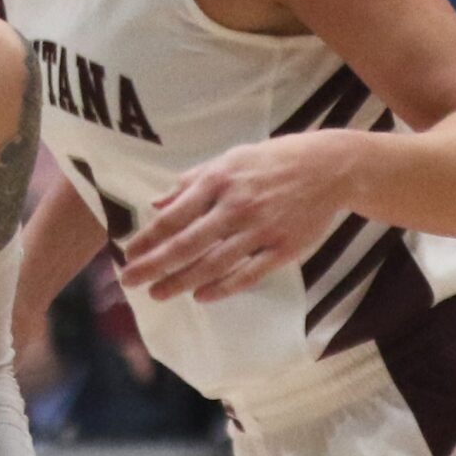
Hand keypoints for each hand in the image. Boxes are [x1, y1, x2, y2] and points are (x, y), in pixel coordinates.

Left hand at [119, 134, 359, 302]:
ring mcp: (261, 230)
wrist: (329, 168)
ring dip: (182, 281)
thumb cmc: (272, 161)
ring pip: (214, 263)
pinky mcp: (284, 249)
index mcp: (219, 180)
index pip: (174, 216)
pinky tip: (201, 296)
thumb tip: (156, 202)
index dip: (148, 238)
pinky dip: (223, 287)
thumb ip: (191, 182)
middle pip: (188, 244)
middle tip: (130, 281)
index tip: (127, 253)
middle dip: (154, 265)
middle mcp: (237, 206)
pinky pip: (248, 274)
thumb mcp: (229, 160)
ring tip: (158, 293)